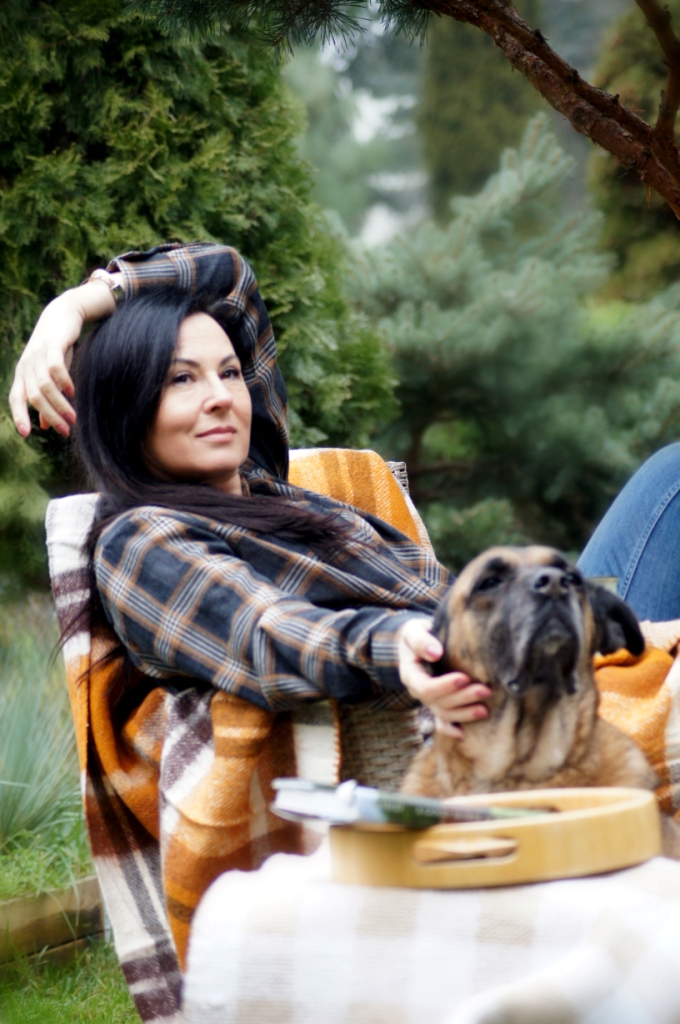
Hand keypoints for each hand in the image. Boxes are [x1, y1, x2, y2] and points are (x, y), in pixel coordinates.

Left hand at [9, 278, 117, 437]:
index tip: (27, 435)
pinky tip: (73, 393)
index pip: (16, 398)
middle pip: (35, 397)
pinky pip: (55, 367)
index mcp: (23, 374)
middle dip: (51, 416)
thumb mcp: (48, 374)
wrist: (63, 314)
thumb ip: (46, 399)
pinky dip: (64, 382)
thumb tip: (46, 427)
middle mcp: (27, 365)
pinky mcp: (52, 345)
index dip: (19, 416)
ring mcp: (38, 354)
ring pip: (45, 386)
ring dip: (60, 405)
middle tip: (66, 432)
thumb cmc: (56, 348)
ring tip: (73, 419)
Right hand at [397, 617, 490, 738]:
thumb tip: (436, 652)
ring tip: (485, 710)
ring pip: (444, 714)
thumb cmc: (417, 634)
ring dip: (464, 714)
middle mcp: (418, 691)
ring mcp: (428, 700)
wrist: (418, 642)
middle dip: (462, 699)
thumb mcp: (413, 631)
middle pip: (438, 703)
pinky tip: (463, 734)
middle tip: (485, 690)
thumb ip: (421, 641)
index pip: (425, 687)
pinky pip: (441, 723)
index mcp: (411, 674)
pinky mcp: (437, 704)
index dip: (445, 686)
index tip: (465, 677)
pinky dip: (451, 730)